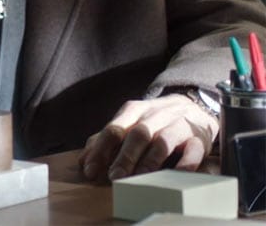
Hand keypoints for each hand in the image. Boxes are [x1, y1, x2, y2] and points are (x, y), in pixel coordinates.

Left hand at [77, 94, 217, 182]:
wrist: (193, 106)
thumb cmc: (154, 121)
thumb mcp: (129, 123)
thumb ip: (106, 140)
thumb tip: (84, 161)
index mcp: (134, 111)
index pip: (113, 129)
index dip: (100, 150)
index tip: (91, 170)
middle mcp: (155, 115)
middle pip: (138, 134)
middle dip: (125, 156)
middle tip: (114, 177)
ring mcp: (179, 125)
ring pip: (163, 141)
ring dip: (150, 160)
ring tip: (140, 178)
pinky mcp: (199, 138)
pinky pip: (194, 150)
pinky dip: (186, 162)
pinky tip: (176, 174)